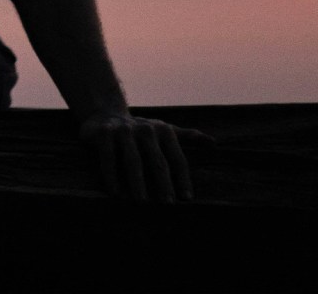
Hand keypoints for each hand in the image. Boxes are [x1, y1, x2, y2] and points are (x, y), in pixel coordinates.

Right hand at [79, 112, 204, 201]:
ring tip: (142, 202)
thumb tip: (214, 144)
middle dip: (163, 184)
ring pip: (133, 161)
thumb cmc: (140, 131)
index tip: (186, 198)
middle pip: (157, 161)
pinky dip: (111, 176)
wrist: (104, 114)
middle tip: (168, 204)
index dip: (182, 179)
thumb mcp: (163, 130)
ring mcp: (123, 130)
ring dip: (138, 183)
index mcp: (163, 130)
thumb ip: (187, 137)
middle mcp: (145, 129)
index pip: (176, 158)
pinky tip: (115, 192)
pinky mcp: (103, 133)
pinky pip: (109, 158)